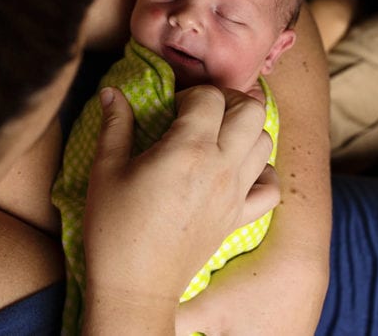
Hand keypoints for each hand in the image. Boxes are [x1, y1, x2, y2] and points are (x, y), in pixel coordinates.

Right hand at [81, 85, 278, 330]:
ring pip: (265, 142)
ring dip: (246, 131)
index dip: (190, 93)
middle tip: (202, 111)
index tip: (171, 107)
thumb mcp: (105, 169)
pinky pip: (271, 189)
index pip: (211, 97)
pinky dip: (263, 173)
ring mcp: (235, 194)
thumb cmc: (114, 227)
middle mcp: (221, 166)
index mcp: (188, 149)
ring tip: (217, 136)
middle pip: (251, 111)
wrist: (135, 286)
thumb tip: (111, 91)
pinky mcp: (239, 218)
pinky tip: (239, 171)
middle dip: (229, 101)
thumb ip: (114, 124)